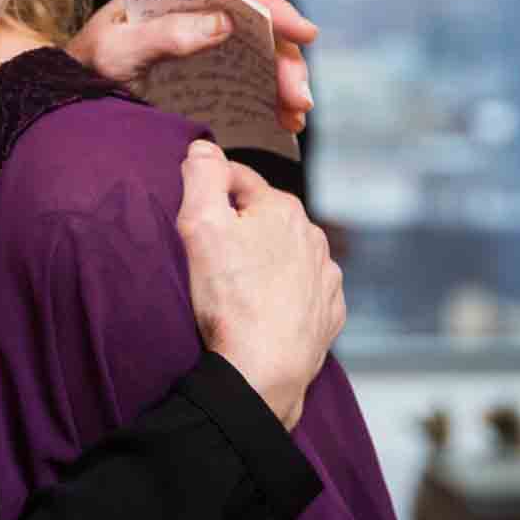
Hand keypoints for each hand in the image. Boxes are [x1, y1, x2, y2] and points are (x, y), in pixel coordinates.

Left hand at [68, 0, 317, 132]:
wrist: (64, 95)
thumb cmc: (83, 67)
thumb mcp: (115, 52)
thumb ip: (162, 37)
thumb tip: (223, 23)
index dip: (273, 8)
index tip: (306, 33)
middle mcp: (194, 13)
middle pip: (255, 26)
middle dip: (284, 60)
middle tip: (299, 98)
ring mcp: (202, 43)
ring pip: (258, 54)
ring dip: (283, 82)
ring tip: (295, 116)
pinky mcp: (204, 72)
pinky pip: (246, 80)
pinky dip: (269, 100)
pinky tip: (284, 123)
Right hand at [176, 140, 342, 429]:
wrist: (263, 371)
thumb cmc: (229, 298)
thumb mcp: (199, 224)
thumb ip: (201, 174)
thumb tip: (203, 148)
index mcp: (282, 207)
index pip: (236, 179)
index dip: (207, 194)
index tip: (191, 221)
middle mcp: (312, 235)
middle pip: (262, 217)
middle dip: (238, 229)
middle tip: (208, 259)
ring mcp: (324, 276)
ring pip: (284, 253)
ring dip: (262, 261)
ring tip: (234, 289)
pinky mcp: (328, 312)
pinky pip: (301, 290)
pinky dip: (282, 293)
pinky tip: (260, 309)